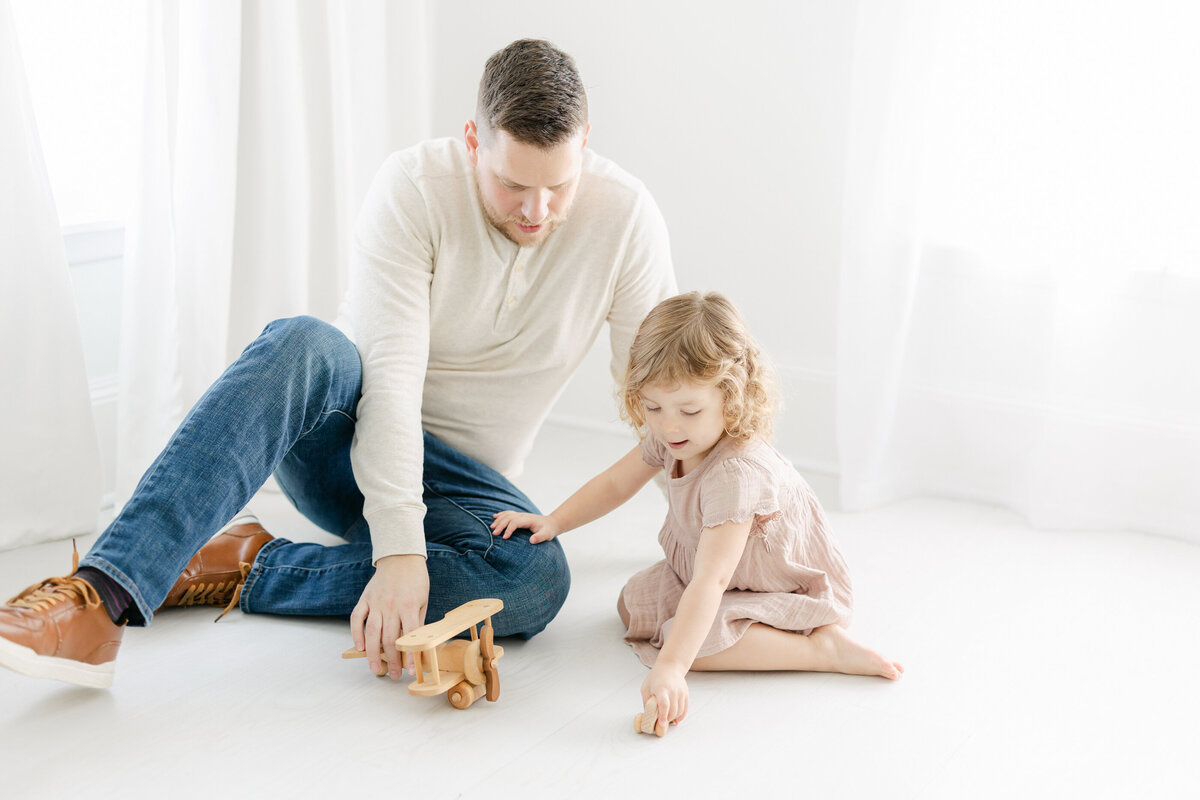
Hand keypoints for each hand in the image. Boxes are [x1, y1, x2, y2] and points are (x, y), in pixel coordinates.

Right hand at [350, 554, 429, 679]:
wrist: (400, 557)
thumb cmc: (415, 580)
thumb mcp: (423, 600)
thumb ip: (417, 621)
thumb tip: (416, 644)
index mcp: (408, 606)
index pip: (410, 635)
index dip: (411, 654)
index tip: (411, 671)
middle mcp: (391, 606)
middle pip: (389, 638)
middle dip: (391, 660)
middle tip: (392, 675)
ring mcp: (376, 602)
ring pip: (372, 632)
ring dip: (372, 653)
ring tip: (374, 669)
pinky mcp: (365, 598)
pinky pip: (357, 618)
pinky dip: (356, 633)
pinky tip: (359, 647)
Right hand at [490, 510, 561, 542]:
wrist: (551, 523)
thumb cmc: (548, 530)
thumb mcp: (547, 535)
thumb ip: (540, 537)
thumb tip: (531, 540)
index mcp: (528, 520)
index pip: (516, 522)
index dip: (509, 529)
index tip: (504, 537)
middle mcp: (523, 516)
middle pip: (509, 517)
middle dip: (501, 525)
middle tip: (494, 534)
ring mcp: (521, 515)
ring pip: (507, 515)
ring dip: (499, 520)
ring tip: (492, 527)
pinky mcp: (519, 516)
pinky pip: (508, 514)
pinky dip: (501, 515)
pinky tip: (494, 516)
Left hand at [642, 663, 688, 727]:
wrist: (670, 666)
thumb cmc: (656, 677)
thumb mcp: (646, 687)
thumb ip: (646, 702)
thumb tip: (648, 715)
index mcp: (661, 689)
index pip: (664, 704)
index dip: (663, 715)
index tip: (661, 723)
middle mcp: (673, 690)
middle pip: (673, 710)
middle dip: (667, 719)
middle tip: (662, 722)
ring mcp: (681, 692)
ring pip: (680, 711)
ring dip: (674, 718)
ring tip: (667, 719)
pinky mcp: (685, 694)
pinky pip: (685, 708)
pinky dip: (681, 716)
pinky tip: (676, 719)